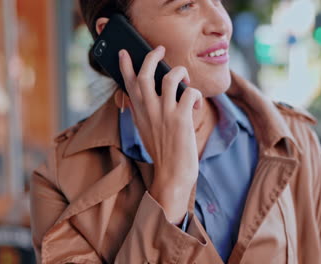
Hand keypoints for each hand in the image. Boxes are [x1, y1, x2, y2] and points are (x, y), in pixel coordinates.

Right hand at [119, 46, 202, 222]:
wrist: (171, 176)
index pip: (128, 84)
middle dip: (152, 57)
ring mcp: (164, 114)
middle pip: (145, 74)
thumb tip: (141, 98)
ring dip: (180, 73)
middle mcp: (149, 111)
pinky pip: (190, 93)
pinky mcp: (181, 119)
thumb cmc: (163, 153)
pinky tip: (196, 106)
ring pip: (169, 78)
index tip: (124, 53)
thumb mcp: (146, 132)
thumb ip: (143, 113)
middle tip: (160, 50)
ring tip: (185, 79)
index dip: (125, 66)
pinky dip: (196, 94)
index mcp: (139, 113)